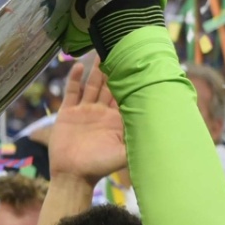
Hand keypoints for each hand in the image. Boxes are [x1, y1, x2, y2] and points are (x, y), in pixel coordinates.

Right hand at [47, 57, 125, 183]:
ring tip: (102, 51)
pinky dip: (75, 79)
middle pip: (110, 86)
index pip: (126, 95)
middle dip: (115, 69)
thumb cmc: (99, 167)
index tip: (137, 62)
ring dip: (97, 70)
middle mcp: (102, 112)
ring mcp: (84, 111)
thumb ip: (137, 140)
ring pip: (92, 85)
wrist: (72, 176)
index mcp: (117, 120)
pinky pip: (72, 93)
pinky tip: (80, 66)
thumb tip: (157, 128)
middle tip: (120, 48)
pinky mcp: (68, 114)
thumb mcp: (123, 154)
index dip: (131, 80)